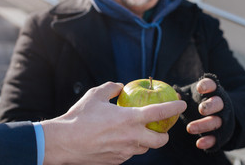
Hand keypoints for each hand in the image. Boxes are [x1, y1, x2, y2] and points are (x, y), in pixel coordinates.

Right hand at [41, 82, 186, 164]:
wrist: (62, 143)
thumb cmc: (79, 117)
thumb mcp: (95, 95)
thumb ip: (112, 88)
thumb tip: (121, 87)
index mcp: (130, 118)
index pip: (161, 112)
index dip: (174, 107)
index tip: (182, 104)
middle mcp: (132, 137)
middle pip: (161, 140)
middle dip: (165, 134)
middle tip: (160, 128)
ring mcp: (125, 151)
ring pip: (145, 149)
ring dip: (147, 142)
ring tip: (138, 133)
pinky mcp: (117, 161)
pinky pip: (130, 154)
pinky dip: (130, 147)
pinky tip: (119, 140)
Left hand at [186, 78, 223, 149]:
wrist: (219, 115)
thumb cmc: (200, 101)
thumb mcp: (192, 95)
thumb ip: (184, 94)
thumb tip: (174, 95)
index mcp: (213, 91)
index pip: (212, 85)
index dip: (207, 86)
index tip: (199, 88)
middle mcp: (221, 104)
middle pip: (219, 103)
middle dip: (211, 106)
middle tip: (201, 109)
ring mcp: (223, 119)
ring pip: (217, 121)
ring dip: (204, 125)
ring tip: (189, 128)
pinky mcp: (222, 134)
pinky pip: (217, 138)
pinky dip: (208, 141)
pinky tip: (199, 143)